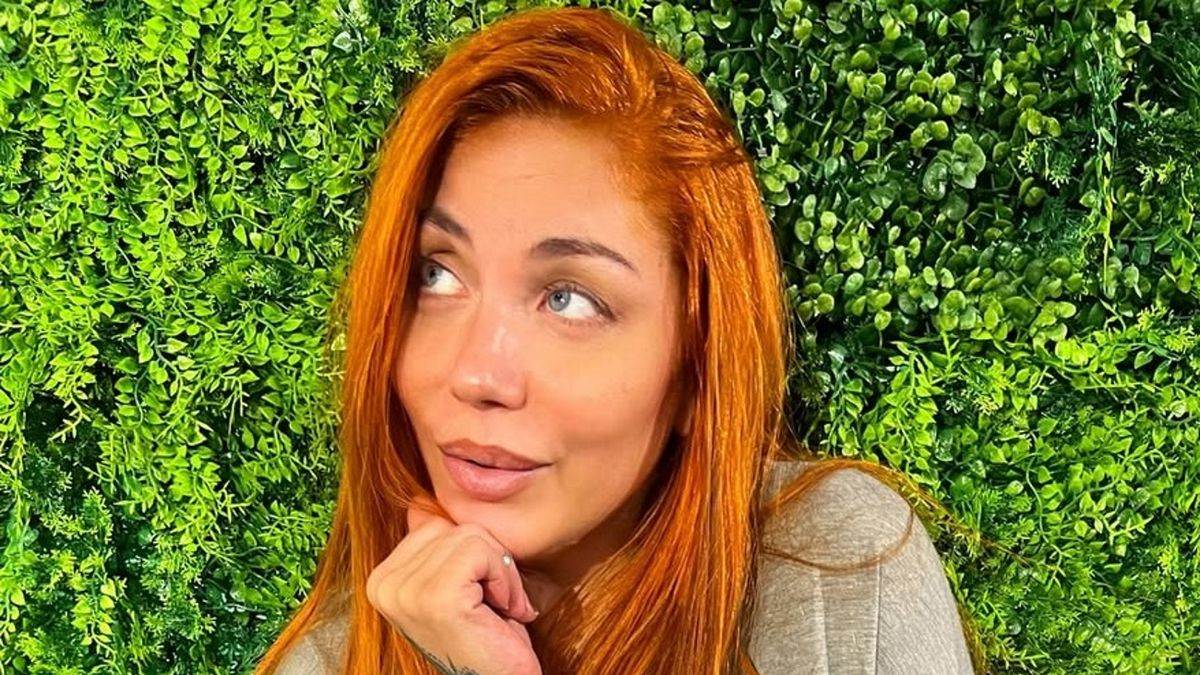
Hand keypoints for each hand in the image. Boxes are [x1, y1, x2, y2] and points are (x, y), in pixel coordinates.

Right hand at [366, 496, 542, 674]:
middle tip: (491, 604)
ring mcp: (406, 592)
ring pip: (471, 536)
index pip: (433, 524)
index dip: (470, 554)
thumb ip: (432, 548)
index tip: (476, 595)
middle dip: (487, 560)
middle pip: (453, 527)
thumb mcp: (454, 585)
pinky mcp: (437, 597)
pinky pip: (481, 553)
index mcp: (381, 580)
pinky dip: (504, 581)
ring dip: (500, 574)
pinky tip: (501, 613)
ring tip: (496, 610)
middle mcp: (384, 585)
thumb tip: (416, 504)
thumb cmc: (484, 638)